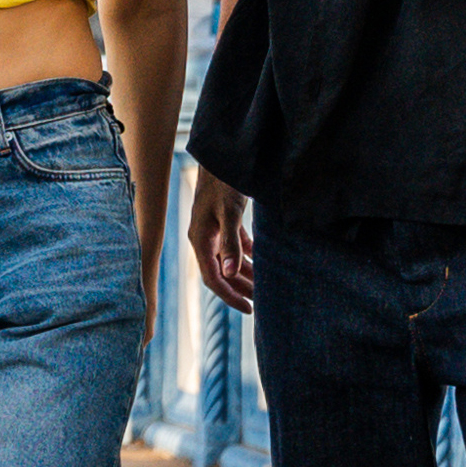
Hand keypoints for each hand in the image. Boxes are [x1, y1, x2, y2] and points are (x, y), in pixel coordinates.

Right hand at [186, 169, 254, 314]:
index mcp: (200, 240)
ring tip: (265, 286)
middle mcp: (205, 239)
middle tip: (262, 302)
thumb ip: (230, 244)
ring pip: (229, 261)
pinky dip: (247, 257)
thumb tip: (230, 272)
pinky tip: (261, 263)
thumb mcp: (229, 213)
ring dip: (245, 274)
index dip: (229, 295)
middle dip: (240, 288)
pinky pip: (235, 247)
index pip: (213, 277)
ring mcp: (214, 231)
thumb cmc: (223, 184)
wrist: (222, 158)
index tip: (249, 308)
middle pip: (221, 273)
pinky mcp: (224, 222)